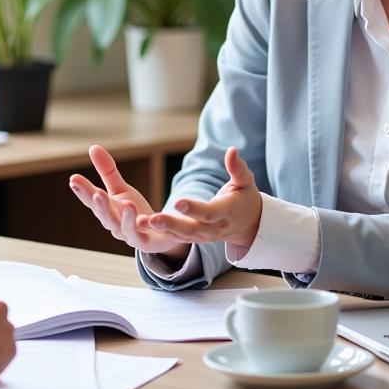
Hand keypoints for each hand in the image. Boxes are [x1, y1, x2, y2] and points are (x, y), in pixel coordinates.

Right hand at [69, 145, 190, 260]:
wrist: (158, 236)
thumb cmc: (135, 213)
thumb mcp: (121, 189)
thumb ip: (107, 171)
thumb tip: (93, 147)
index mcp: (107, 209)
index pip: (92, 200)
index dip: (83, 191)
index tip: (73, 179)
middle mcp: (114, 224)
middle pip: (105, 216)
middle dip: (100, 206)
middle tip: (96, 194)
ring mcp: (129, 235)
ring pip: (124, 228)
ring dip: (125, 218)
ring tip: (128, 204)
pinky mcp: (145, 242)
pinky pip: (144, 236)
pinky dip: (146, 228)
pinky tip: (147, 219)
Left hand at [143, 147, 262, 250]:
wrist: (248, 225)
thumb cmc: (245, 198)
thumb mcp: (246, 182)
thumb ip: (238, 168)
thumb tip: (232, 150)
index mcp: (226, 213)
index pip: (208, 213)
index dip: (194, 208)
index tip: (178, 201)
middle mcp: (213, 228)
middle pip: (191, 228)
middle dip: (171, 225)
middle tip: (153, 219)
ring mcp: (203, 236)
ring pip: (180, 236)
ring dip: (160, 230)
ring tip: (140, 222)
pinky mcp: (194, 238)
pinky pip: (175, 237)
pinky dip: (158, 232)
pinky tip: (140, 224)